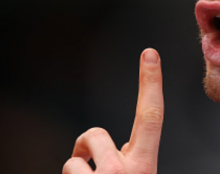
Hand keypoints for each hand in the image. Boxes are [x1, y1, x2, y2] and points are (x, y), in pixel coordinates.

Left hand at [63, 48, 163, 173]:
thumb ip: (136, 164)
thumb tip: (121, 148)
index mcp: (145, 169)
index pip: (151, 117)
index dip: (151, 83)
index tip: (150, 56)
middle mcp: (126, 172)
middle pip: (97, 134)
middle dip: (85, 141)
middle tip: (85, 160)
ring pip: (75, 159)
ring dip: (78, 173)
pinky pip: (68, 170)